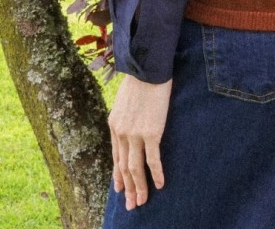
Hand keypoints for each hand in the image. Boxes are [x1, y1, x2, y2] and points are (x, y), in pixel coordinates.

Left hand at [108, 74, 172, 209]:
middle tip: (131, 205)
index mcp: (114, 124)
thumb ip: (125, 115)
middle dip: (127, 188)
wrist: (148, 68)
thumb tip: (130, 121)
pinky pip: (153, 159)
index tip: (120, 188)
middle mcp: (122, 132)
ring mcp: (136, 134)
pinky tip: (160, 185)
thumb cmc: (140, 78)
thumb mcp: (124, 99)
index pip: (116, 156)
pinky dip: (156, 174)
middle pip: (123, 167)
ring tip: (142, 202)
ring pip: (135, 168)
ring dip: (139, 187)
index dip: (118, 174)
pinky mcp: (152, 133)